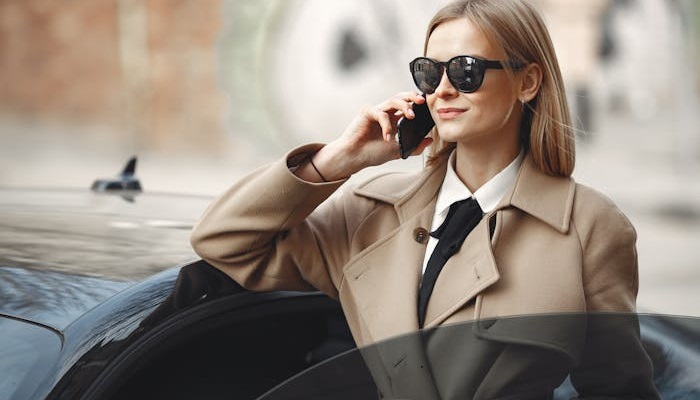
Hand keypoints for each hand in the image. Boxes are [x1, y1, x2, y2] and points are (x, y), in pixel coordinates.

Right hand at [304, 92, 433, 180]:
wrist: (354, 158)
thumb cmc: (371, 154)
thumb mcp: (398, 151)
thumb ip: (414, 146)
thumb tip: (429, 140)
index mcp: (392, 120)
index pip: (407, 106)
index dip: (417, 104)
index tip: (428, 106)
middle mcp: (385, 113)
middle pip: (401, 97)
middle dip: (413, 96)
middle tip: (422, 102)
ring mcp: (375, 111)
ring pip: (393, 100)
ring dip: (404, 106)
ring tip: (411, 117)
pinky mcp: (366, 112)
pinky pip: (381, 113)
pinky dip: (387, 125)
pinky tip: (387, 137)